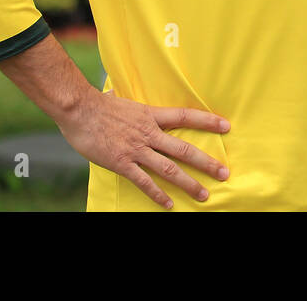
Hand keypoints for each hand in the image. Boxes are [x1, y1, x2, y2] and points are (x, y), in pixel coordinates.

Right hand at [55, 90, 230, 209]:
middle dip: (206, 162)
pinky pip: (144, 182)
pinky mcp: (122, 163)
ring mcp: (136, 149)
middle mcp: (149, 133)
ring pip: (169, 168)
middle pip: (184, 149)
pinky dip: (157, 194)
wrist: (79, 110)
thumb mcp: (128, 102)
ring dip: (188, 183)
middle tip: (224, 172)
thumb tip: (142, 105)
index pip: (186, 116)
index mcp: (152, 115)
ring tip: (203, 194)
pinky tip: (168, 204)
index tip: (226, 126)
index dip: (208, 121)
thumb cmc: (100, 105)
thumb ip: (140, 109)